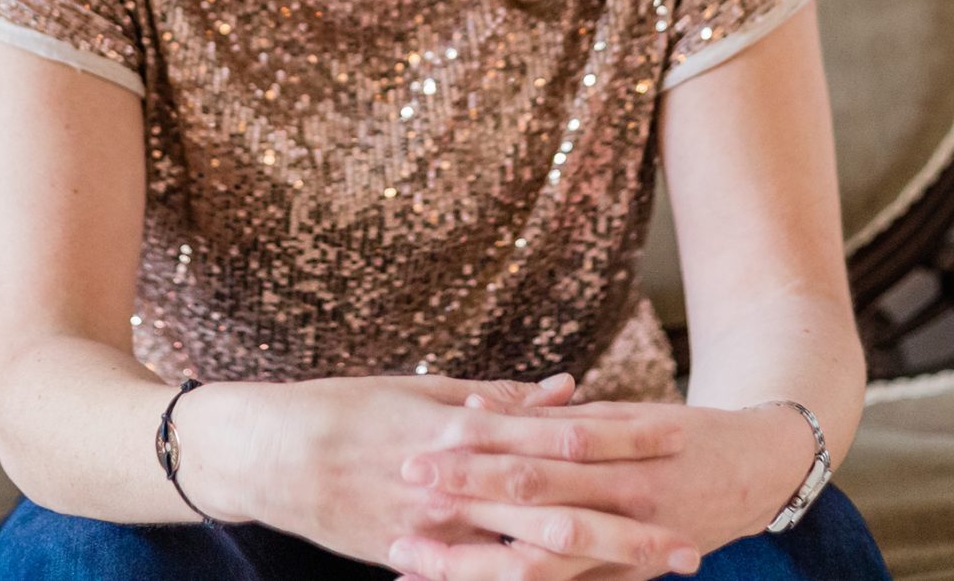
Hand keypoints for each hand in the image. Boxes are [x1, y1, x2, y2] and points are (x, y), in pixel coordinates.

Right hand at [173, 370, 699, 571]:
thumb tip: (570, 390)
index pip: (562, 430)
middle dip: (628, 523)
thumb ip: (500, 397)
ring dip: (592, 564)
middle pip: (560, 500)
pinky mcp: (410, 557)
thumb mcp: (424, 390)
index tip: (678, 437)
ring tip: (649, 572)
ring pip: (527, 550)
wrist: (265, 451)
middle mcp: (459, 475)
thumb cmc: (345, 409)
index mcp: (466, 423)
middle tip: (688, 538)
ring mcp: (436, 523)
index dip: (623, 435)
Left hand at [384, 396, 818, 579]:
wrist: (757, 469)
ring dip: (473, 568)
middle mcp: (620, 504)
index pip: (531, 460)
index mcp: (612, 453)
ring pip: (541, 569)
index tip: (416, 457)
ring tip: (412, 563)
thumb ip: (548, 418)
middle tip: (403, 511)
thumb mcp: (618, 414)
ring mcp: (627, 550)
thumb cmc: (677, 432)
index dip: (472, 463)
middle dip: (462, 516)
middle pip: (529, 516)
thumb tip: (474, 408)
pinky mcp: (630, 579)